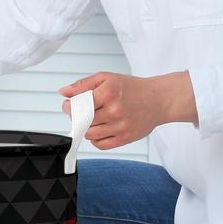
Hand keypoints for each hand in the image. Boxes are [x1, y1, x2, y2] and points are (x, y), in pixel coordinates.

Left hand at [59, 71, 193, 148]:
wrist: (159, 99)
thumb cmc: (132, 88)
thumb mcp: (107, 78)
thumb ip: (83, 84)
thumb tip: (64, 92)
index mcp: (108, 93)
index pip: (78, 106)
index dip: (69, 107)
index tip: (69, 105)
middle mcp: (114, 110)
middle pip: (82, 121)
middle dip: (78, 117)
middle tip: (83, 112)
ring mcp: (121, 126)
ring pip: (90, 135)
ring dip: (87, 128)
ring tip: (94, 120)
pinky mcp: (126, 138)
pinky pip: (101, 145)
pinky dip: (96, 139)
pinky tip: (101, 129)